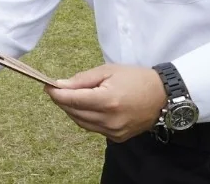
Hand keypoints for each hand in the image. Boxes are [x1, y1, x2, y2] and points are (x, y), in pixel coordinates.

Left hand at [45, 64, 165, 142]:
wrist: (162, 95)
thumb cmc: (136, 78)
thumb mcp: (108, 71)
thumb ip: (82, 79)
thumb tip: (60, 85)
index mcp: (107, 101)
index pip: (73, 100)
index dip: (57, 94)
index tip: (47, 86)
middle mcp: (109, 120)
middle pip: (74, 112)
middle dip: (62, 101)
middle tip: (56, 89)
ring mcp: (114, 132)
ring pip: (81, 122)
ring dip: (72, 110)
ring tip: (71, 97)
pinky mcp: (117, 138)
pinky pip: (93, 128)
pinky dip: (85, 118)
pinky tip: (86, 107)